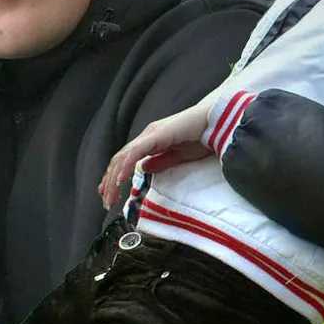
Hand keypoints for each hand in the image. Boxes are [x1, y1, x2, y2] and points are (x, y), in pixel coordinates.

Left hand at [100, 95, 217, 206]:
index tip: (109, 194)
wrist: (216, 121)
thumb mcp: (178, 157)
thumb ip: (161, 162)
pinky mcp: (156, 135)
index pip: (125, 160)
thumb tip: (144, 169)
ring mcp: (150, 134)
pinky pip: (136, 152)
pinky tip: (120, 180)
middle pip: (120, 160)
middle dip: (109, 182)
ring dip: (113, 178)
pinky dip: (125, 166)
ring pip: (123, 157)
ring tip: (110, 196)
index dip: (114, 177)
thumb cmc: (201, 137)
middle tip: (107, 202)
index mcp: (150, 141)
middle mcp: (146, 136)